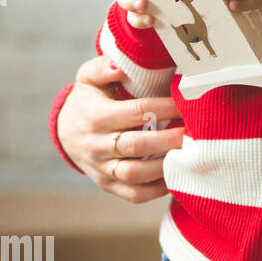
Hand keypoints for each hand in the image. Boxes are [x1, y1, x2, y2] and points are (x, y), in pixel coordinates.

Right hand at [56, 55, 183, 202]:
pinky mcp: (108, 185)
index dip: (166, 108)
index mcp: (95, 117)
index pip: (137, 112)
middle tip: (196, 132)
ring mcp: (102, 169)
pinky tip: (176, 175)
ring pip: (135, 174)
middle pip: (138, 145)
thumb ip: (102, 68)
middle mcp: (96, 146)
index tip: (187, 103)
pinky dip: (157, 190)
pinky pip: (135, 194)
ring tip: (189, 154)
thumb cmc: (88, 101)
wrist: (66, 132)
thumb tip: (119, 66)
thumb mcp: (88, 79)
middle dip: (170, 139)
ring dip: (166, 166)